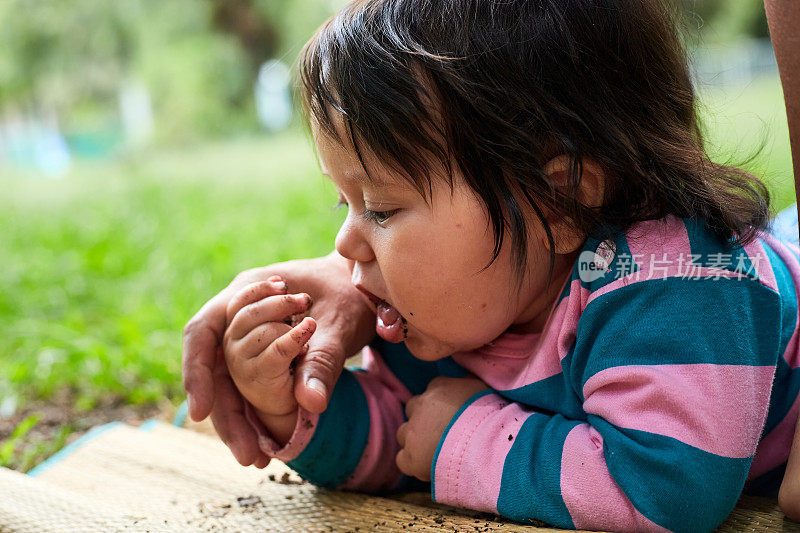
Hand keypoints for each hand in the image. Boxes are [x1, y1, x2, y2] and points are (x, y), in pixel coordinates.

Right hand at [181, 251, 375, 466]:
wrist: (363, 283)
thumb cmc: (350, 291)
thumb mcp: (341, 324)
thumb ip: (323, 361)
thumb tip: (311, 403)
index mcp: (244, 288)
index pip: (202, 331)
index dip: (195, 371)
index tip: (200, 411)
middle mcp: (237, 310)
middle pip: (212, 363)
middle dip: (223, 411)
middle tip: (245, 455)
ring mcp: (246, 330)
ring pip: (227, 377)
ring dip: (237, 416)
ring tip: (254, 458)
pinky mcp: (261, 347)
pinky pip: (245, 379)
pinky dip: (250, 409)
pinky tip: (261, 439)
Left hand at [395, 376, 489, 481]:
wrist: (486, 445)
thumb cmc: (491, 415)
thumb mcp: (483, 388)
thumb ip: (470, 382)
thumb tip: (467, 377)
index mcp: (438, 388)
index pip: (432, 392)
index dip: (441, 406)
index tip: (452, 415)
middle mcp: (421, 406)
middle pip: (414, 409)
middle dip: (424, 420)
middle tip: (442, 433)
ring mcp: (413, 432)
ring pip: (404, 433)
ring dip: (416, 441)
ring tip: (436, 451)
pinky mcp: (411, 458)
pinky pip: (402, 459)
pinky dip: (412, 463)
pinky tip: (427, 467)